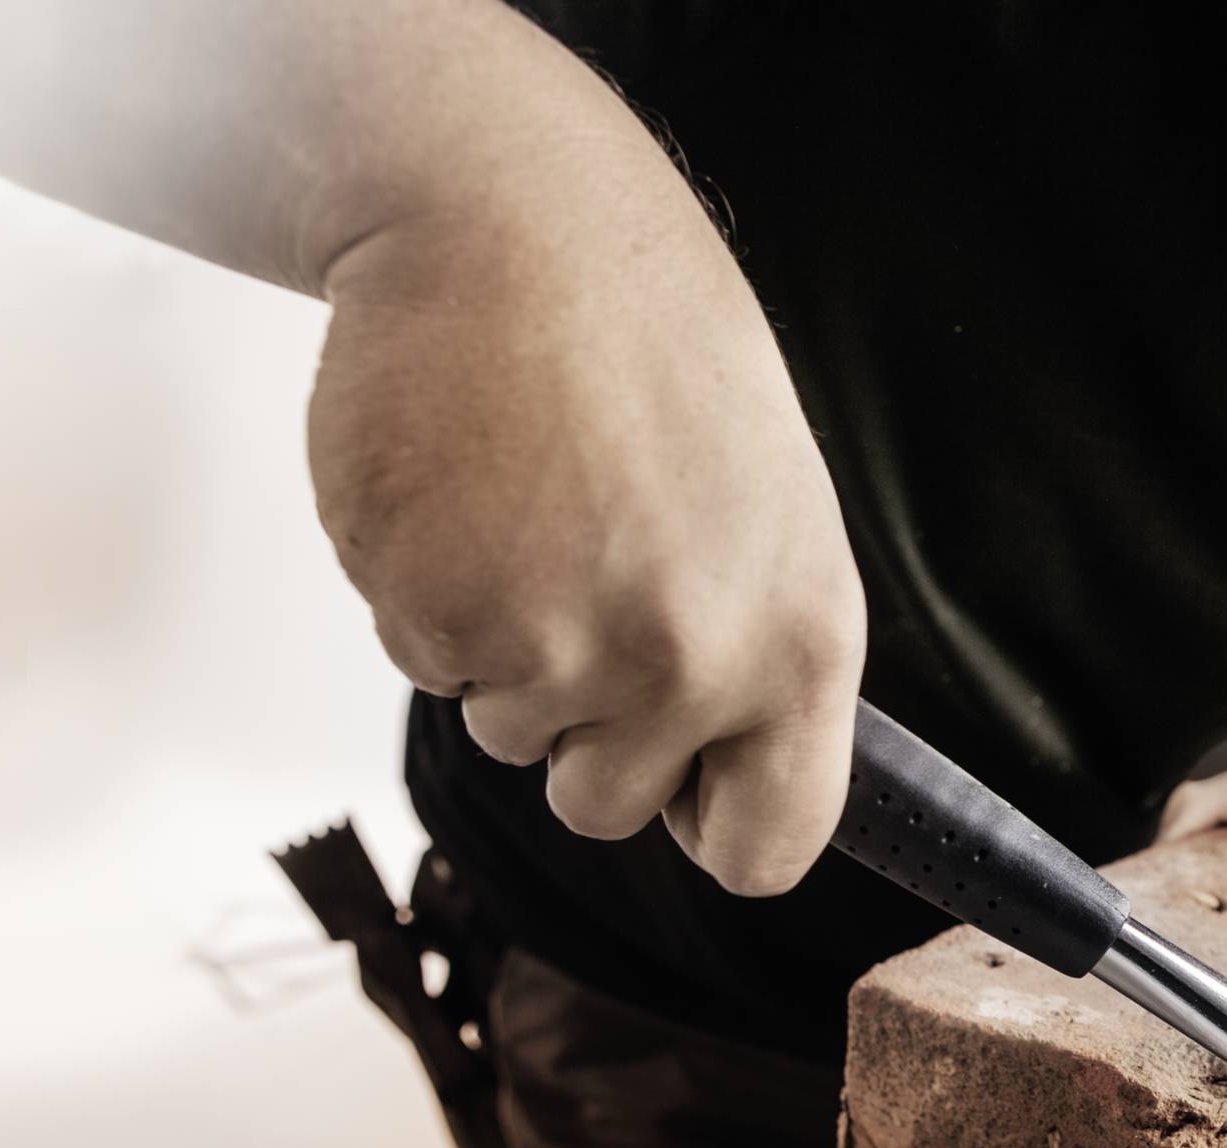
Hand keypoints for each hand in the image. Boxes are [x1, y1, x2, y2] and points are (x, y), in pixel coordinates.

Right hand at [308, 200, 864, 897]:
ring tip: (531, 508)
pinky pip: (427, 664)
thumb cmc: (650, 348)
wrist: (514, 222)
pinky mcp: (433, 612)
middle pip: (606, 805)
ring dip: (504, 643)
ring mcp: (553, 646)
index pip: (769, 846)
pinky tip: (467, 493)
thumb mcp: (771, 514)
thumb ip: (757, 657)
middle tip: (585, 574)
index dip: (713, 821)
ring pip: (508, 733)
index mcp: (799, 642)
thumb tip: (734, 785)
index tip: (687, 785)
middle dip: (582, 722)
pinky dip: (430, 595)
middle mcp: (687, 662)